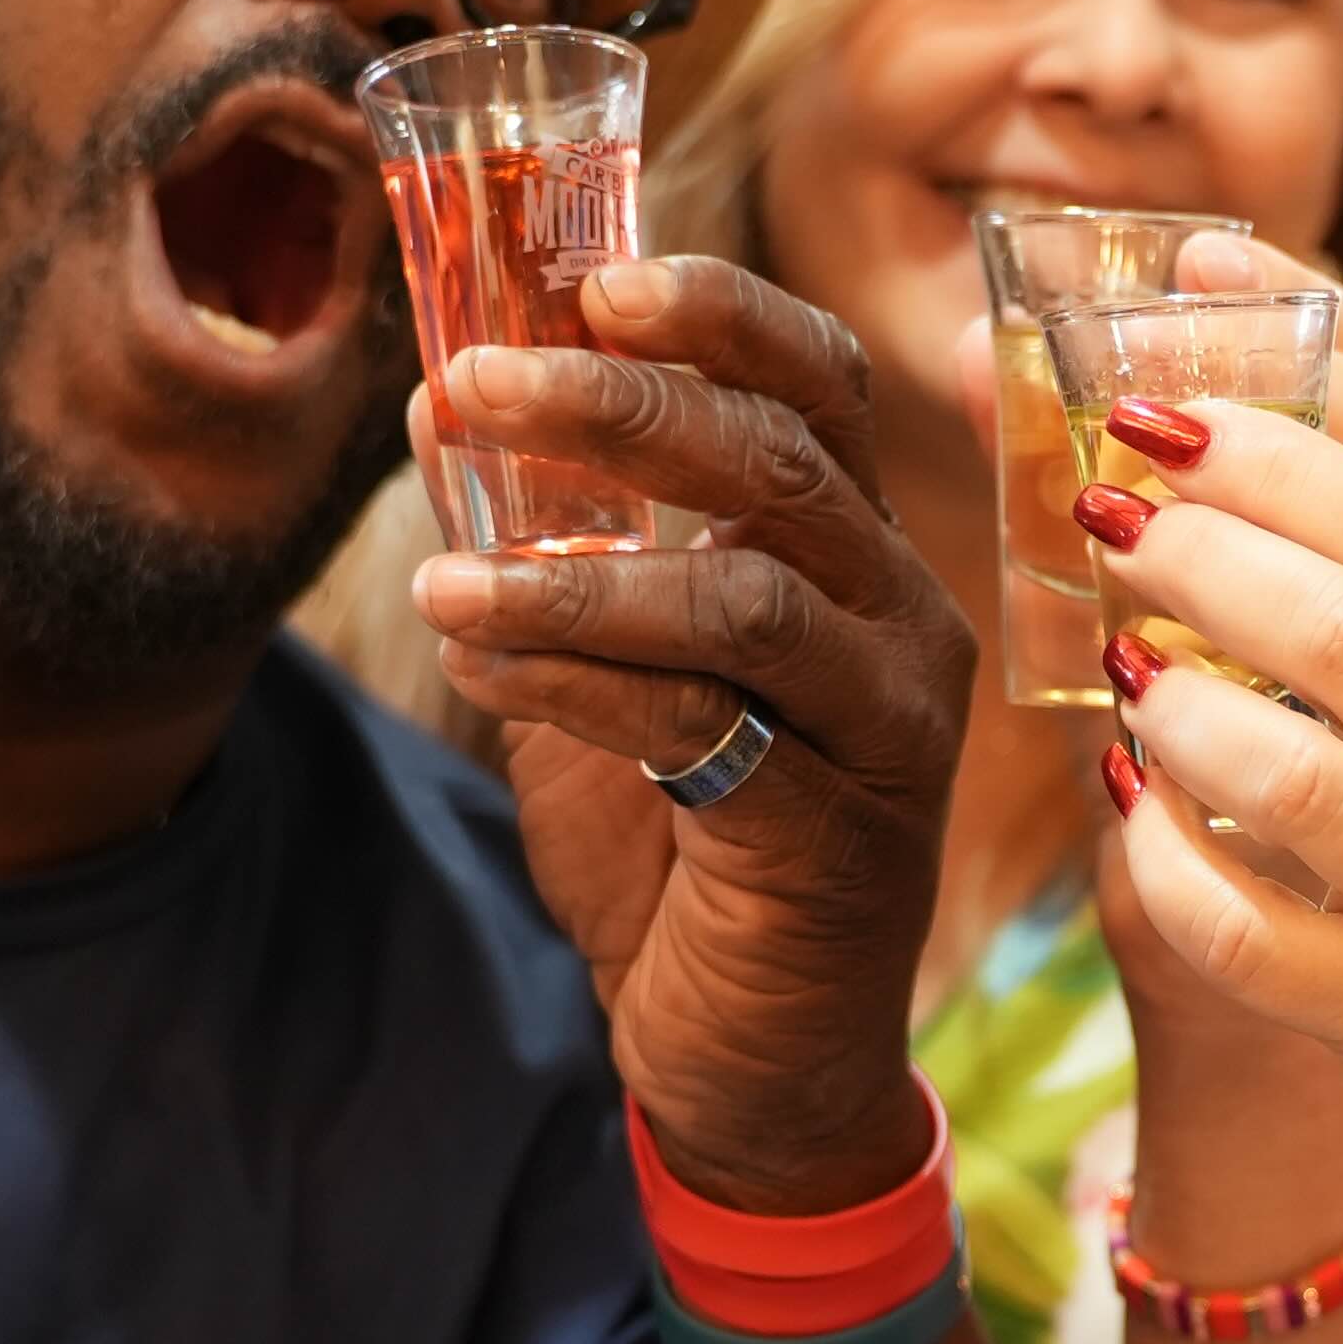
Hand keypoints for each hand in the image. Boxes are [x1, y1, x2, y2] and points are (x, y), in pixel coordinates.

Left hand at [416, 254, 970, 1211]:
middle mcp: (901, 623)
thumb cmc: (680, 860)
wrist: (749, 1068)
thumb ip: (558, 552)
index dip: (721, 314)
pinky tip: (480, 664)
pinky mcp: (840, 835)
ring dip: (574, 569)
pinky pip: (706, 722)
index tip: (595, 275)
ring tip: (441, 571)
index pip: (817, 388)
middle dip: (621, 406)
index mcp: (858, 558)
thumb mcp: (615, 676)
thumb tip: (441, 410)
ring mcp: (887, 730)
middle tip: (471, 383)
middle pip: (784, 463)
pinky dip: (576, 681)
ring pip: (749, 593)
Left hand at [1084, 236, 1342, 1043]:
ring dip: (1174, 703)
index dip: (1274, 464)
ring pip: (1289, 778)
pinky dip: (1166, 855)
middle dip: (1199, 556)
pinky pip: (1243, 931)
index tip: (1171, 419)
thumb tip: (1257, 453)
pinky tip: (1132, 801)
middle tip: (1112, 516)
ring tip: (1123, 659)